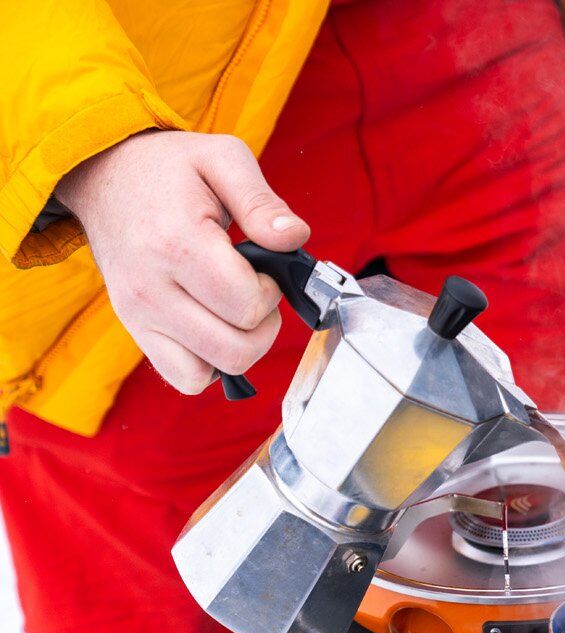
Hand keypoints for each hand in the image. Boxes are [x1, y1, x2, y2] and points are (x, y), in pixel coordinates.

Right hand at [55, 131, 311, 393]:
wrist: (104, 176)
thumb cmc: (168, 169)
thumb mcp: (222, 159)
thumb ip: (262, 202)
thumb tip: (295, 240)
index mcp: (176, 243)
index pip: (247, 306)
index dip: (271, 291)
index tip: (263, 268)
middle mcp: (150, 288)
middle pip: (235, 349)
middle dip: (263, 326)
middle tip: (256, 292)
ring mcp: (138, 314)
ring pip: (211, 372)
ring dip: (239, 348)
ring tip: (235, 310)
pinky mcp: (135, 329)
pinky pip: (184, 377)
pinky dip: (210, 364)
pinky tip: (215, 328)